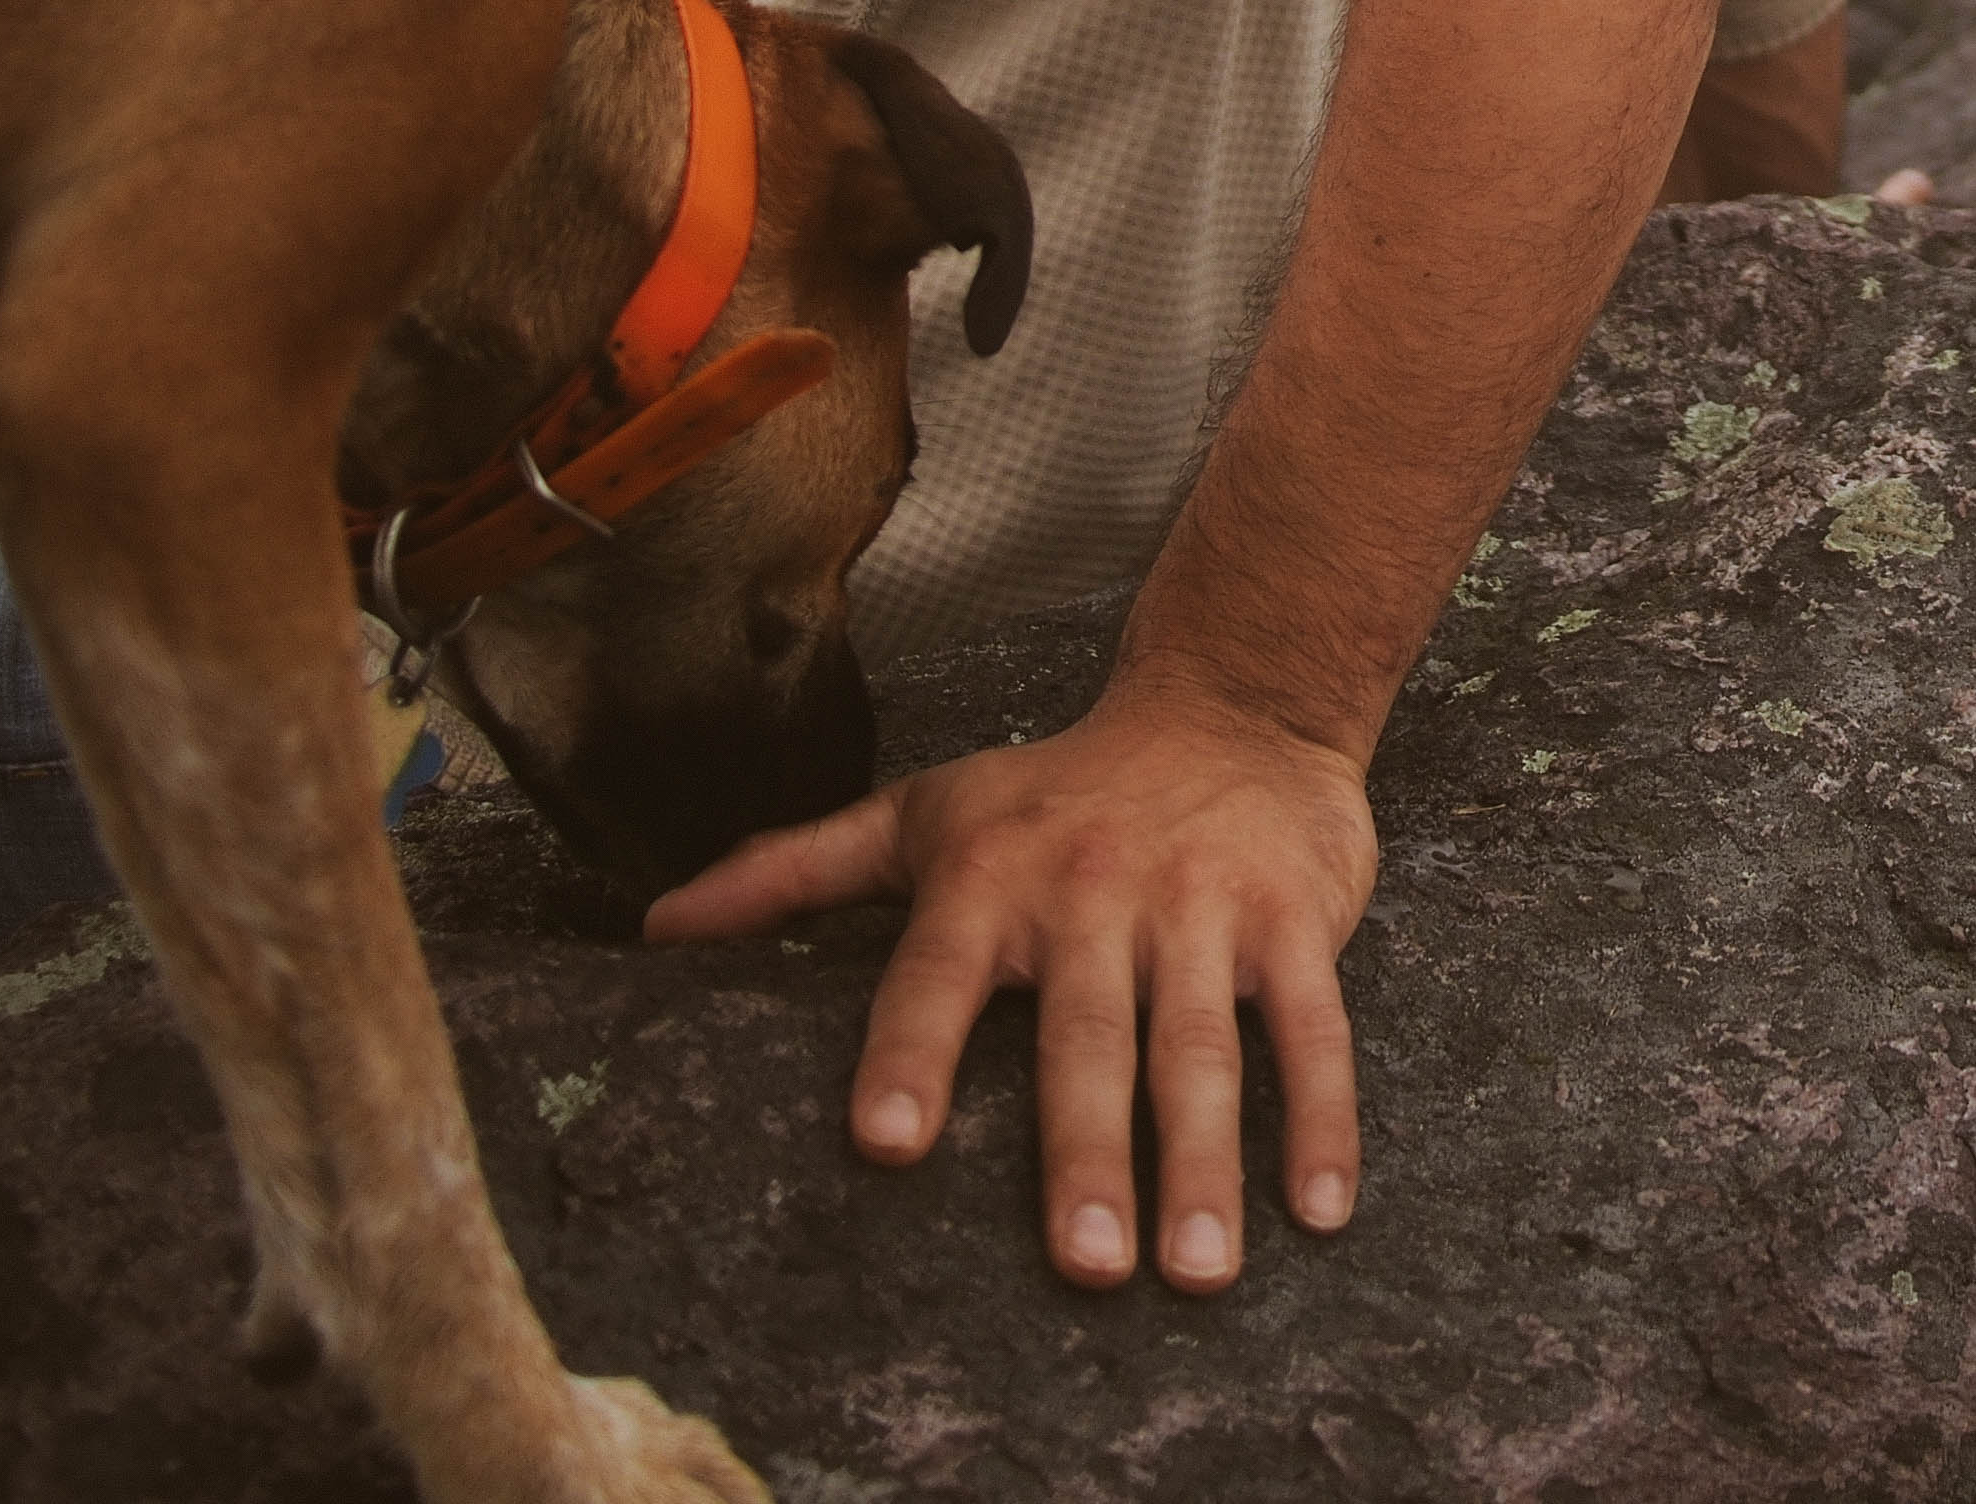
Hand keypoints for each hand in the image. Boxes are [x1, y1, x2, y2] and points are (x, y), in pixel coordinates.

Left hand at [643, 672, 1377, 1291]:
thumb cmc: (1056, 787)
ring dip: (1201, 1162)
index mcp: (990, 876)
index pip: (936, 970)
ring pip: (1201, 1045)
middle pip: (1084, 1033)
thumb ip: (791, 871)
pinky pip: (1311, 1027)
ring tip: (1197, 1270)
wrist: (1229, 704)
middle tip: (1082, 1266)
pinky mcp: (1291, 920)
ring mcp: (1197, 908)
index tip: (885, 1141)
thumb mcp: (921, 815)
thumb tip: (656, 926)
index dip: (911, 1051)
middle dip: (1084, 1149)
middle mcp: (1090, 892)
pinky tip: (1317, 1208)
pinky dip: (1320, 1116)